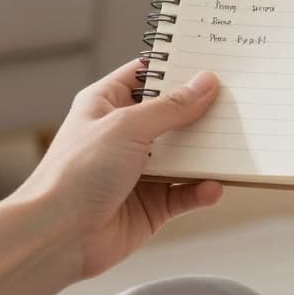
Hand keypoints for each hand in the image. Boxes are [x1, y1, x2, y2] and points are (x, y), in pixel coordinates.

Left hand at [16, 59, 223, 277]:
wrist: (56, 236)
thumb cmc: (76, 173)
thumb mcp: (127, 127)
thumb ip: (171, 107)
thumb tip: (206, 83)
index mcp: (107, 104)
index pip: (147, 74)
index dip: (177, 65)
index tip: (212, 57)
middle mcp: (124, 135)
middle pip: (173, 114)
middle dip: (203, 109)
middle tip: (238, 98)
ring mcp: (139, 170)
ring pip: (186, 154)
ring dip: (208, 152)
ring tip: (237, 143)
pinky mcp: (151, 205)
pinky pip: (186, 193)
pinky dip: (201, 190)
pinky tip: (213, 187)